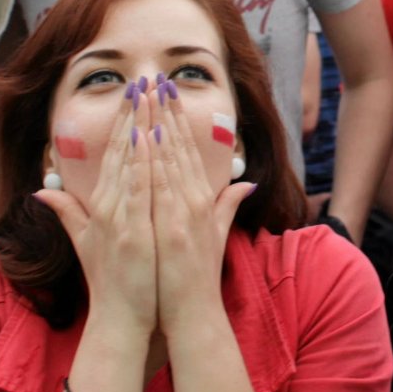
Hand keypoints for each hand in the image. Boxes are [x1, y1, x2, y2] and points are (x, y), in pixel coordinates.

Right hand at [33, 82, 157, 335]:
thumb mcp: (84, 242)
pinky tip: (148, 137)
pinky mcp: (132, 232)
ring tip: (150, 96)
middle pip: (121, 152)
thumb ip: (66, 213)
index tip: (133, 94)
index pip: (113, 155)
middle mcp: (108, 206)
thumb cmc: (110, 282)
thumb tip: (42, 190)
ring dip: (140, 127)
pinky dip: (142, 163)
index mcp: (101, 205)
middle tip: (143, 80)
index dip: (122, 123)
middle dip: (132, 114)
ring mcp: (120, 218)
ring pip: (130, 163)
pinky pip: (138, 190)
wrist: (119, 319)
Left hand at [148, 77, 253, 332]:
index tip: (167, 93)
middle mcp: (194, 201)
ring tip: (149, 94)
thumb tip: (245, 183)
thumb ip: (228, 206)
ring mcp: (184, 212)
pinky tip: (148, 133)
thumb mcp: (217, 236)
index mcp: (201, 200)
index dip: (178, 120)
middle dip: (169, 111)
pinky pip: (162, 185)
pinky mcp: (174, 226)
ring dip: (160, 123)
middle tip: (158, 78)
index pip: (187, 152)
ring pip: (170, 158)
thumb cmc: (197, 278)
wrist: (193, 313)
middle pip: (180, 147)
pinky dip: (155, 159)